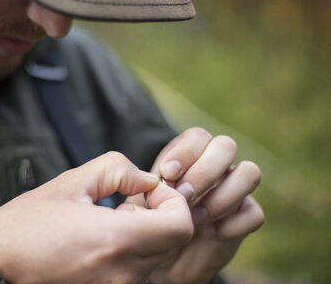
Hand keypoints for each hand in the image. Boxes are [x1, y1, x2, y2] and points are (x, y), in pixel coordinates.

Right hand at [0, 152, 193, 283]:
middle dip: (161, 216)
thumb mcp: (70, 183)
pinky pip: (135, 272)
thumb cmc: (25, 225)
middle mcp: (122, 273)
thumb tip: (148, 180)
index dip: (174, 202)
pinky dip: (131, 252)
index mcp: (115, 240)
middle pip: (172, 243)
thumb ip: (117, 170)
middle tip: (129, 202)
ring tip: (109, 220)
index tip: (149, 192)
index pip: (181, 226)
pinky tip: (101, 241)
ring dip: (145, 235)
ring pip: (156, 258)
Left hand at [128, 127, 264, 283]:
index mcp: (188, 156)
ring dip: (222, 196)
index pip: (198, 136)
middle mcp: (215, 167)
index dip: (186, 152)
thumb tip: (160, 180)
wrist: (161, 258)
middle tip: (183, 196)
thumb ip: (149, 188)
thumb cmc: (150, 223)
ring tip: (195, 218)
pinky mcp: (246, 216)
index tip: (167, 174)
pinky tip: (210, 234)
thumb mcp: (141, 203)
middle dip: (204, 172)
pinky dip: (232, 224)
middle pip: (227, 146)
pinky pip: (254, 212)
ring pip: (249, 172)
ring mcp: (234, 189)